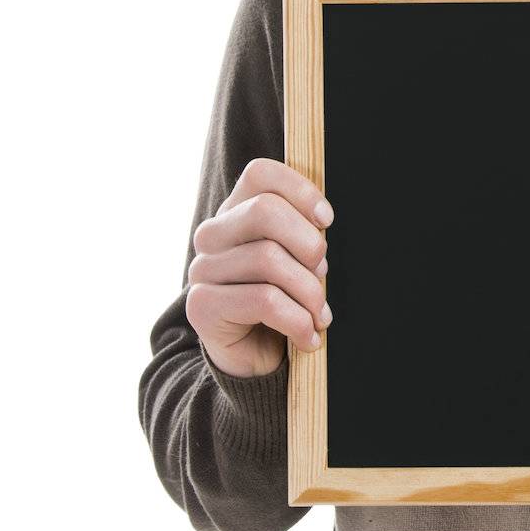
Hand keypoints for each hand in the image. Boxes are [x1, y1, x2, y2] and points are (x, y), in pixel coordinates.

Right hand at [186, 157, 334, 378]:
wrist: (255, 356)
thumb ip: (304, 232)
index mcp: (236, 211)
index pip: (261, 174)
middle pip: (265, 211)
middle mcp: (212, 234)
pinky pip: (263, 300)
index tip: (327, 221)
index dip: (301, 190)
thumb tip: (323, 221)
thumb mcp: (298, 258)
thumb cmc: (284, 297)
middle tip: (323, 273)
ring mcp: (202, 269)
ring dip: (308, 291)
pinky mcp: (202, 305)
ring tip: (320, 314)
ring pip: (268, 259)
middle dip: (308, 243)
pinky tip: (308, 336)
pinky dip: (297, 320)